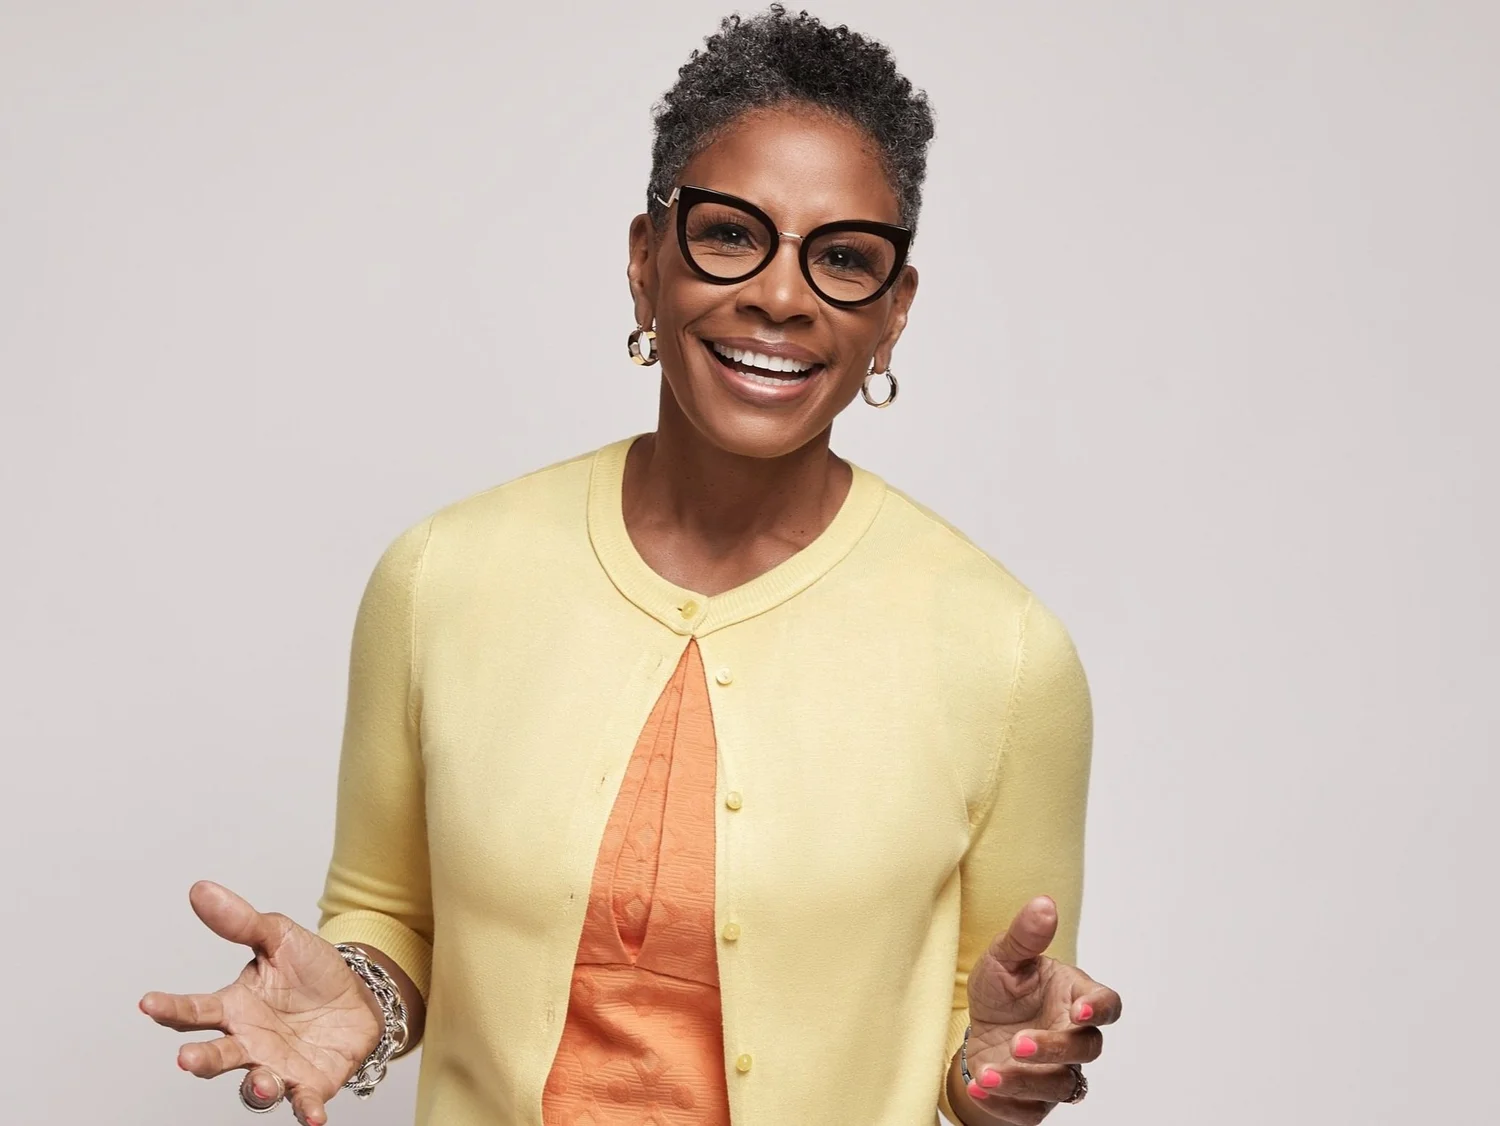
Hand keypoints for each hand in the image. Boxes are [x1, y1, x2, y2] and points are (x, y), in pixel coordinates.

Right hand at [139, 881, 381, 1125]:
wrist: (360, 994)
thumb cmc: (311, 970)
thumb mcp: (279, 937)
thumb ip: (240, 922)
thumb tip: (201, 889)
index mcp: (234, 1008)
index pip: (195, 1009)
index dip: (171, 1007)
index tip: (148, 1002)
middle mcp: (248, 1043)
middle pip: (216, 1057)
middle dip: (201, 1059)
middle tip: (187, 1057)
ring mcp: (276, 1066)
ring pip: (255, 1085)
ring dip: (256, 1086)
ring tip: (261, 1079)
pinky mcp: (310, 1083)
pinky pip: (303, 1101)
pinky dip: (306, 1111)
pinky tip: (312, 1117)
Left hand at [952, 895, 1121, 1124]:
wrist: (975, 1031)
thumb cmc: (1001, 991)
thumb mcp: (1003, 958)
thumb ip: (1024, 935)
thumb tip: (1045, 904)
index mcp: (1074, 997)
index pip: (1107, 1006)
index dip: (1099, 1011)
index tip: (1080, 1012)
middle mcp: (1073, 1037)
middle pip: (1087, 1050)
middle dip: (1055, 1049)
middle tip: (1018, 1043)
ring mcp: (1059, 1071)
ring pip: (1062, 1085)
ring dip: (1025, 1081)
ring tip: (989, 1072)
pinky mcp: (1037, 1100)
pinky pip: (1032, 1110)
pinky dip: (1005, 1103)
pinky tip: (980, 1088)